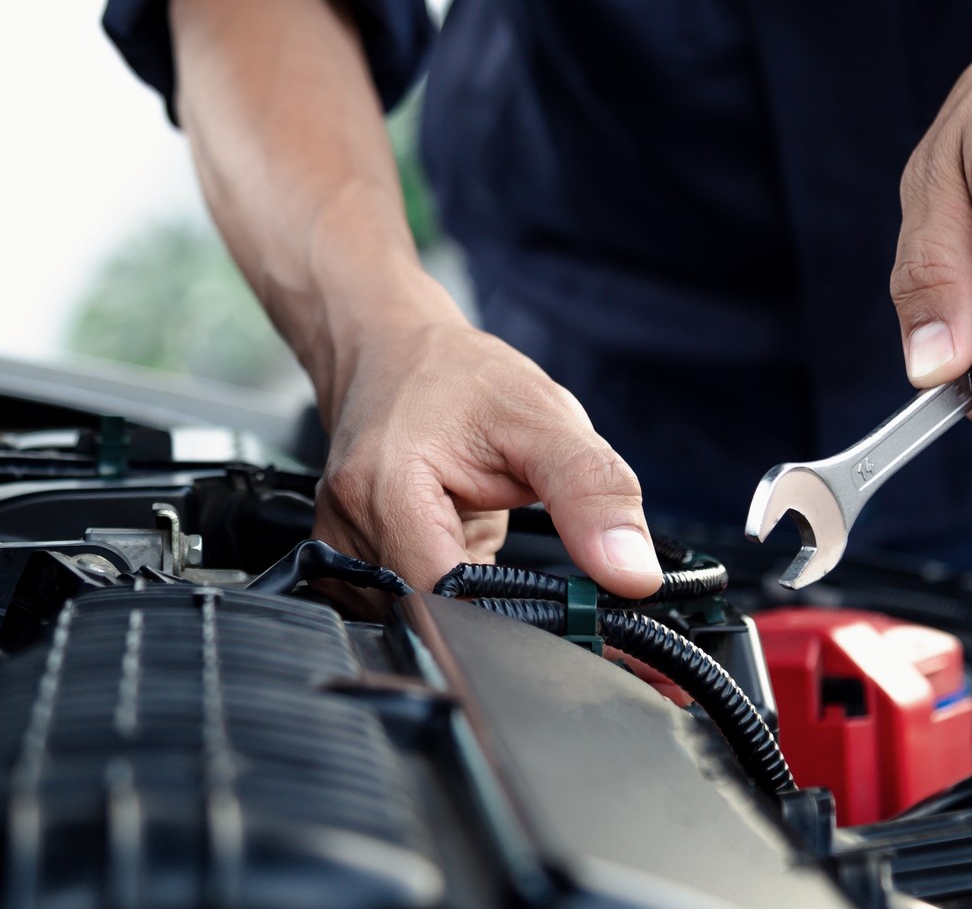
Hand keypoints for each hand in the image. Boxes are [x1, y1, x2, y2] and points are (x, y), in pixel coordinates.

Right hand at [311, 314, 663, 597]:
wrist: (392, 351)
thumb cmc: (459, 377)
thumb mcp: (546, 419)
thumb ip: (593, 494)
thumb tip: (632, 575)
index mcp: (386, 489)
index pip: (445, 603)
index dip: (510, 619)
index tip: (563, 613)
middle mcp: (347, 526)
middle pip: (429, 618)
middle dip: (492, 608)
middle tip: (527, 557)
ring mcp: (338, 547)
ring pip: (415, 620)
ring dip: (466, 599)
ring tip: (481, 530)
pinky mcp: (346, 561)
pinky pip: (401, 607)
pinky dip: (442, 592)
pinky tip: (456, 544)